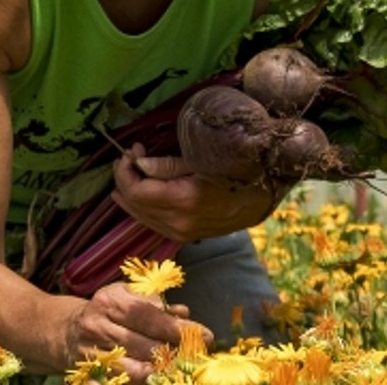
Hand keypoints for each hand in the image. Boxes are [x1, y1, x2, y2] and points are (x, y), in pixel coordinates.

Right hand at [64, 282, 209, 380]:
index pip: (151, 316)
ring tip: (179, 369)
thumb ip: (157, 303)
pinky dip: (140, 382)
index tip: (205, 335)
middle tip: (196, 356)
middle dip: (175, 352)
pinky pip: (120, 383)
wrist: (66, 332)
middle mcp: (98, 326)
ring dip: (161, 371)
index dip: (179, 328)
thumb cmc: (108, 312)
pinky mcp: (87, 375)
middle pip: (145, 345)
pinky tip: (156, 379)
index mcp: (110, 301)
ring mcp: (90, 353)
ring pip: (134, 369)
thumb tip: (184, 313)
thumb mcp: (129, 296)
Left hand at [112, 143, 282, 241]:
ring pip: (140, 217)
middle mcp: (179, 223)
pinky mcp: (185, 236)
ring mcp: (182, 233)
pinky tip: (139, 194)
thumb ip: (167, 165)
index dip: (126, 170)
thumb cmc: (235, 170)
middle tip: (127, 158)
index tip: (132, 150)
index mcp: (184, 201)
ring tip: (128, 172)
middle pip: (135, 204)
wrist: (262, 197)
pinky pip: (153, 223)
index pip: (137, 190)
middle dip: (124, 179)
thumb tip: (138, 163)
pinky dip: (141, 207)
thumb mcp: (202, 160)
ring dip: (129, 194)